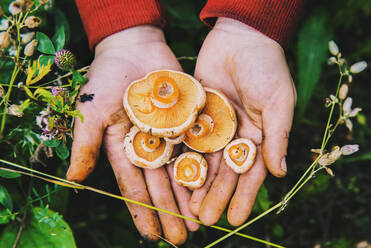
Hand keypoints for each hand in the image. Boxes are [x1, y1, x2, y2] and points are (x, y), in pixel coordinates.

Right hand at [66, 26, 197, 244]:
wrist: (134, 47)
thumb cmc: (107, 77)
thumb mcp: (91, 111)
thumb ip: (85, 145)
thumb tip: (73, 181)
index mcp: (125, 148)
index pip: (134, 187)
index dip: (143, 212)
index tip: (152, 237)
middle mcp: (148, 147)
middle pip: (161, 185)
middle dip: (170, 212)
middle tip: (182, 239)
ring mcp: (169, 136)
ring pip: (180, 172)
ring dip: (188, 198)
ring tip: (198, 223)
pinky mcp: (186, 122)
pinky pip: (196, 148)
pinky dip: (203, 168)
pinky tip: (211, 188)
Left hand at [189, 18, 296, 225]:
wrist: (239, 37)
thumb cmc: (266, 67)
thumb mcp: (278, 102)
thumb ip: (278, 137)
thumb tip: (281, 173)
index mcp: (258, 136)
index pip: (250, 173)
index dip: (244, 197)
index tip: (235, 219)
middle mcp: (234, 136)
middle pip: (223, 172)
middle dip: (215, 196)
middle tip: (205, 220)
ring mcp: (213, 127)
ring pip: (203, 161)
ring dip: (196, 184)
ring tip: (187, 208)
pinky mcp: (194, 114)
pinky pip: (186, 139)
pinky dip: (180, 157)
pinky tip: (172, 177)